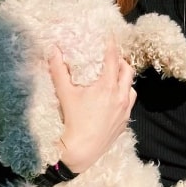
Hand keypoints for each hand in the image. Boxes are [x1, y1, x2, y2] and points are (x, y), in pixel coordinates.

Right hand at [49, 40, 136, 172]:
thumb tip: (53, 50)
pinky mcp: (124, 122)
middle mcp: (120, 96)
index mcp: (107, 86)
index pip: (113, 59)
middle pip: (128, 71)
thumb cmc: (73, 120)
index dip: (112, 45)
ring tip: (114, 78)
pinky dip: (124, 96)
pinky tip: (114, 98)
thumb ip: (58, 70)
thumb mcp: (65, 93)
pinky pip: (129, 103)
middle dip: (121, 61)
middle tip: (112, 58)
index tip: (110, 36)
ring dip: (124, 80)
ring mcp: (124, 110)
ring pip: (131, 87)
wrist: (81, 150)